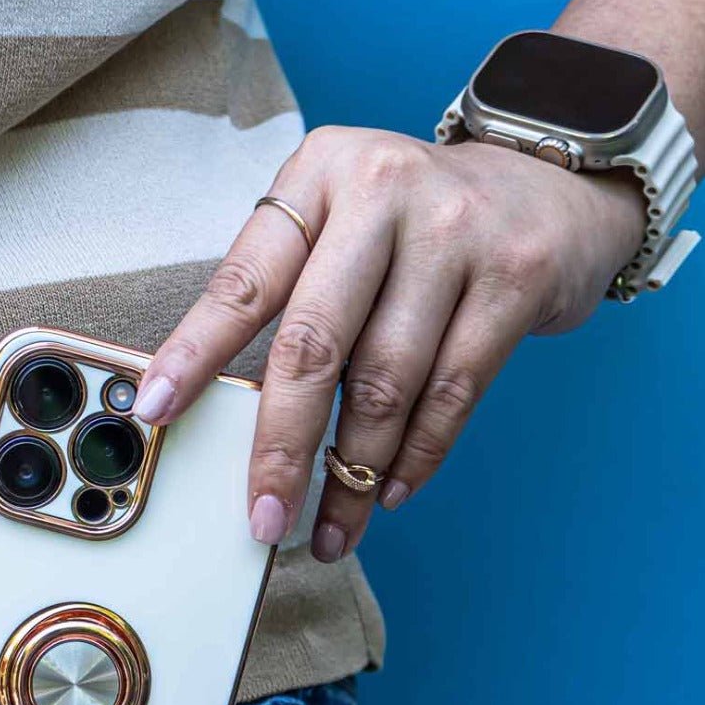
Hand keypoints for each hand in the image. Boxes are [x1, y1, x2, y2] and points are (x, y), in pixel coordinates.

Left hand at [131, 127, 645, 560]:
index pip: (245, 281)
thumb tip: (240, 408)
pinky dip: (417, 456)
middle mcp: (383, 193)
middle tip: (265, 515)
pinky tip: (389, 490)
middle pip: (314, 344)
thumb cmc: (418, 222)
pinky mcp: (514, 278)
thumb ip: (295, 289)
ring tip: (332, 528)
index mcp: (320, 176)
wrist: (548, 185)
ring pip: (386, 382)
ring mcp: (455, 233)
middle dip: (282, 446)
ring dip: (352, 474)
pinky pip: (453, 392)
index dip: (194, 352)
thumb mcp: (344, 220)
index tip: (156, 409)